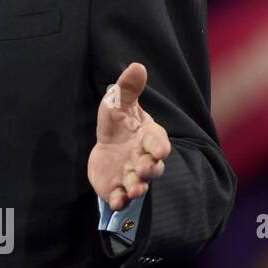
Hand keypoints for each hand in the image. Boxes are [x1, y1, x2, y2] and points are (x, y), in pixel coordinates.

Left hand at [88, 62, 170, 210]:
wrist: (108, 146)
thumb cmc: (118, 122)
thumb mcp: (118, 102)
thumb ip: (128, 88)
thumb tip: (137, 66)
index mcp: (149, 138)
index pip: (159, 143)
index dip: (159, 147)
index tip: (159, 151)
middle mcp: (144, 159)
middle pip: (153, 167)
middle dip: (151, 169)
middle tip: (145, 170)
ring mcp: (132, 176)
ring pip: (139, 185)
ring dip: (138, 188)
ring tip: (135, 190)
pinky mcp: (117, 188)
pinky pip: (120, 198)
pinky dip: (119, 201)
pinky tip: (115, 202)